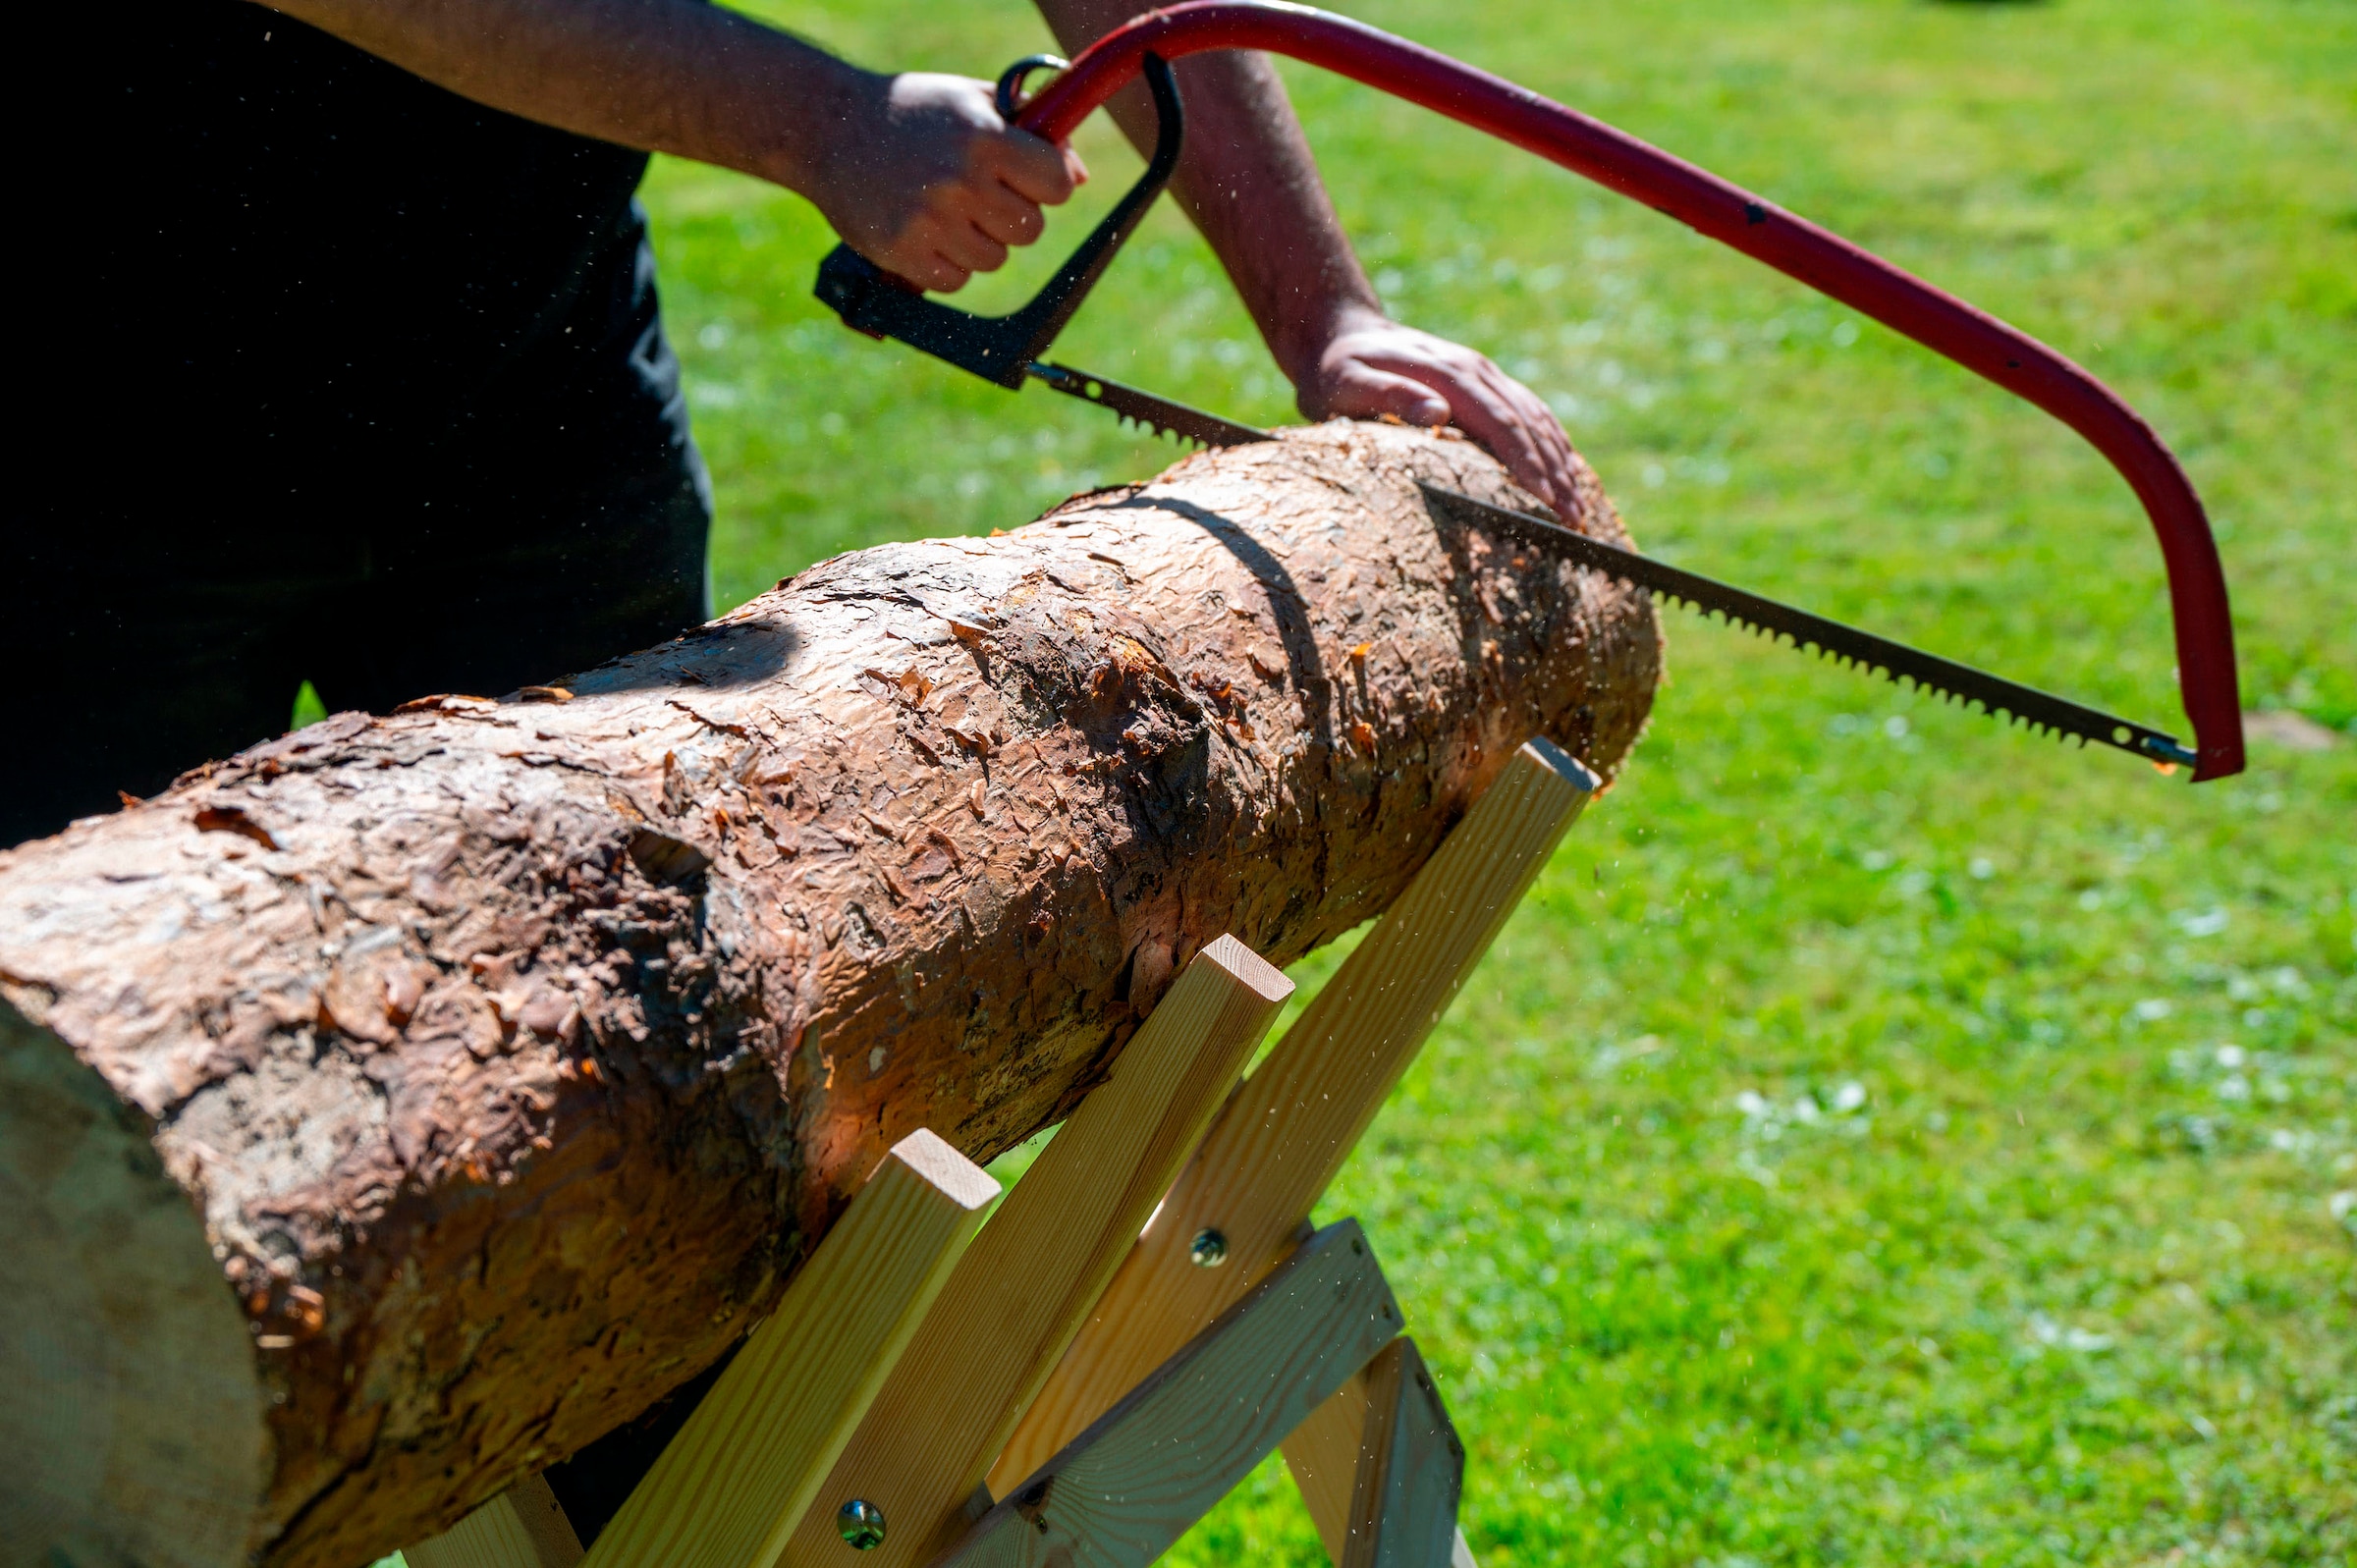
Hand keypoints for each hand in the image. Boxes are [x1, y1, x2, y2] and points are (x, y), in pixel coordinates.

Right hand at [808, 72, 1086, 292]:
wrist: (831, 127)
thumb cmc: (914, 111)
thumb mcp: (974, 100)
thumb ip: (1033, 132)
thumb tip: (1077, 178)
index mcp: (985, 136)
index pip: (1057, 186)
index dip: (1045, 184)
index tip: (1022, 178)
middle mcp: (961, 180)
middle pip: (1029, 230)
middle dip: (1009, 216)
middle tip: (976, 194)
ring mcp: (930, 220)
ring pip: (994, 259)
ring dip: (977, 242)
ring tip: (944, 209)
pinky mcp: (903, 252)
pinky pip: (955, 280)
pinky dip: (946, 264)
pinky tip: (924, 231)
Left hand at [1294, 306, 1580, 516]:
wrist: (1337, 330)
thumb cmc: (1335, 370)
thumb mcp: (1347, 385)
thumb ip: (1389, 397)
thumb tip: (1439, 412)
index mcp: (1449, 375)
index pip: (1501, 424)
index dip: (1527, 464)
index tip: (1546, 501)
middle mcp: (1475, 370)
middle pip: (1528, 424)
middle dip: (1554, 474)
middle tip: (1574, 521)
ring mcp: (1481, 372)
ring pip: (1535, 417)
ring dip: (1560, 461)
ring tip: (1577, 507)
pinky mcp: (1480, 379)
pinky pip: (1528, 409)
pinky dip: (1551, 440)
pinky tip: (1564, 469)